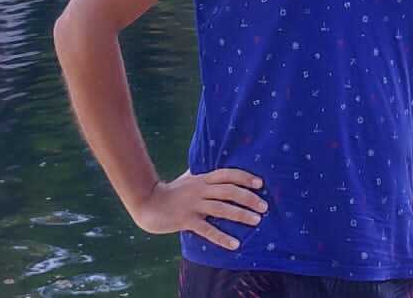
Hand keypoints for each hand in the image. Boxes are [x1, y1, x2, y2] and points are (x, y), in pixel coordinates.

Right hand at [132, 168, 266, 251]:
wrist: (148, 203)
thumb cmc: (171, 191)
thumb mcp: (188, 178)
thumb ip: (202, 174)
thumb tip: (215, 168)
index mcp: (202, 179)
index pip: (227, 174)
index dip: (244, 177)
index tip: (260, 183)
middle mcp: (200, 190)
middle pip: (229, 191)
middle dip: (248, 197)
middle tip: (264, 206)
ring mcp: (194, 205)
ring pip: (221, 208)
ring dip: (241, 214)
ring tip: (256, 220)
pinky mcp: (186, 220)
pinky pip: (207, 230)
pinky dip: (222, 237)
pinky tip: (235, 244)